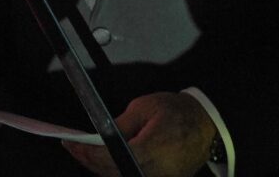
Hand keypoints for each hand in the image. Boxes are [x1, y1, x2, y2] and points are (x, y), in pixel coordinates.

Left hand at [62, 91, 215, 176]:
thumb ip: (120, 125)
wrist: (207, 124)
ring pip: (121, 176)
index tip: (70, 143)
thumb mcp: (145, 108)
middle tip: (72, 147)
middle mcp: (156, 170)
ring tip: (83, 152)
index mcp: (151, 149)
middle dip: (89, 160)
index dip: (86, 152)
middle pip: (112, 171)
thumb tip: (98, 135)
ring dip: (100, 167)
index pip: (109, 157)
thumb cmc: (178, 112)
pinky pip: (134, 176)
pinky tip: (104, 160)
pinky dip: (116, 170)